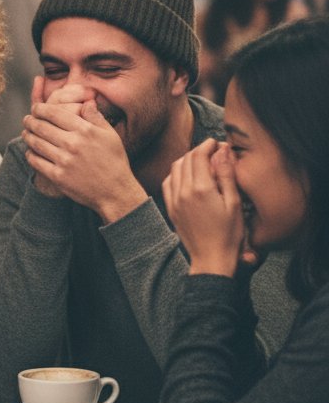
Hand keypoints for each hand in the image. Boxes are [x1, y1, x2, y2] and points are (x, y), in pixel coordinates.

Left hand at [24, 87, 145, 220]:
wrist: (115, 191)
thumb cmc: (114, 161)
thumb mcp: (110, 135)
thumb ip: (96, 117)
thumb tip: (86, 101)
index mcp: (85, 130)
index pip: (55, 114)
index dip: (41, 109)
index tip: (35, 108)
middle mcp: (72, 143)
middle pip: (42, 127)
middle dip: (30, 121)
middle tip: (26, 120)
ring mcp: (64, 161)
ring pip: (37, 143)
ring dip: (28, 136)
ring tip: (26, 133)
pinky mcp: (58, 176)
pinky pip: (37, 162)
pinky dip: (30, 155)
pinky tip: (30, 151)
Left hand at [163, 139, 243, 276]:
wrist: (211, 258)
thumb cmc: (228, 233)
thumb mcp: (234, 202)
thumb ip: (227, 174)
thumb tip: (223, 150)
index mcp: (201, 189)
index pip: (199, 155)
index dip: (208, 145)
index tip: (218, 143)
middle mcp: (183, 191)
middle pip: (186, 159)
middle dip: (199, 150)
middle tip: (213, 151)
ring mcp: (174, 200)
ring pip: (175, 169)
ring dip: (187, 160)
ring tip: (202, 161)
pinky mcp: (170, 208)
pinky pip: (168, 182)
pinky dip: (176, 173)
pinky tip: (188, 176)